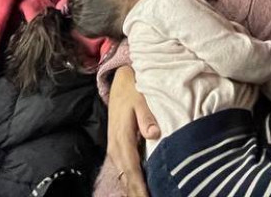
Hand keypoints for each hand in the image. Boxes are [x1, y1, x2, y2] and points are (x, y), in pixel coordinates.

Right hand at [107, 68, 158, 196]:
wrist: (120, 84)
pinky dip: (131, 183)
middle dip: (136, 193)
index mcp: (122, 139)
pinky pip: (125, 171)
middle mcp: (116, 149)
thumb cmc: (133, 91)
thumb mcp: (140, 98)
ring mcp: (116, 150)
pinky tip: (140, 190)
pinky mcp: (118, 150)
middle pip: (126, 179)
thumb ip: (146, 116)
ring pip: (124, 177)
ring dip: (134, 190)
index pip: (131, 170)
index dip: (139, 188)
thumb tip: (154, 134)